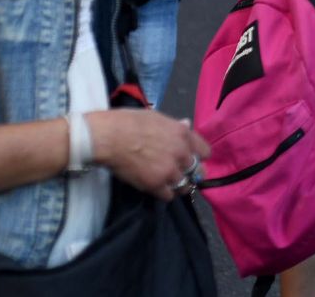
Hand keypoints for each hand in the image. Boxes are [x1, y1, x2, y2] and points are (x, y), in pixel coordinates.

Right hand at [88, 109, 211, 200]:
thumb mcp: (156, 117)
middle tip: (179, 173)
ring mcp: (170, 170)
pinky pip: (169, 196)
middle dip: (189, 172)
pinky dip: (164, 193)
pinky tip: (156, 187)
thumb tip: (187, 125)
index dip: (199, 156)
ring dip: (178, 185)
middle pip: (197, 171)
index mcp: (183, 133)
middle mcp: (181, 152)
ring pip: (185, 185)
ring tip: (168, 183)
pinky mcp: (156, 184)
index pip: (205, 151)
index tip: (191, 159)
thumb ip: (175, 126)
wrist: (109, 137)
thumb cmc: (129, 122)